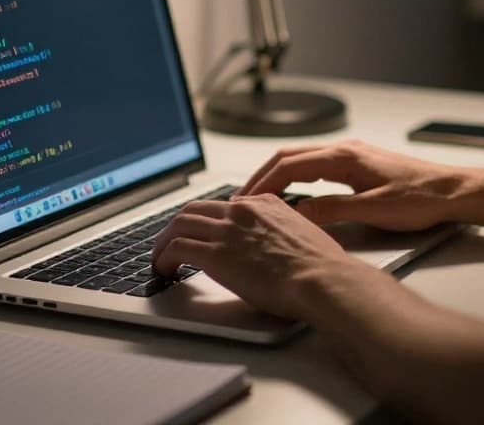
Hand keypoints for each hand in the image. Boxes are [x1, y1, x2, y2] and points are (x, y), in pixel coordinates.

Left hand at [150, 194, 374, 320]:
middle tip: (171, 243)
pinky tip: (164, 270)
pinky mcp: (215, 254)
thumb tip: (279, 245)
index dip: (208, 221)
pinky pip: (175, 249)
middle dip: (179, 226)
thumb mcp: (305, 234)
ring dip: (164, 242)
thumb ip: (285, 231)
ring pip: (178, 225)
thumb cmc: (322, 267)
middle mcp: (242, 211)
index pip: (224, 206)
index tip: (203, 234)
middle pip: (195, 209)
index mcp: (264, 204)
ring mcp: (226, 230)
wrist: (322, 279)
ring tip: (160, 259)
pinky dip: (162, 258)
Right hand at [238, 139, 468, 230]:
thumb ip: (333, 210)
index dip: (263, 184)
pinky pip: (317, 167)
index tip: (245, 201)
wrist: (453, 191)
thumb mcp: (373, 210)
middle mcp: (345, 150)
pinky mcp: (359, 164)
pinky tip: (294, 194)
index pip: (289, 166)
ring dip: (278, 176)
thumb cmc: (421, 199)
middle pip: (289, 157)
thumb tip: (298, 214)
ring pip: (302, 160)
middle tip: (241, 199)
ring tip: (260, 198)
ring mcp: (352, 155)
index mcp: (344, 157)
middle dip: (262, 177)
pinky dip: (297, 178)